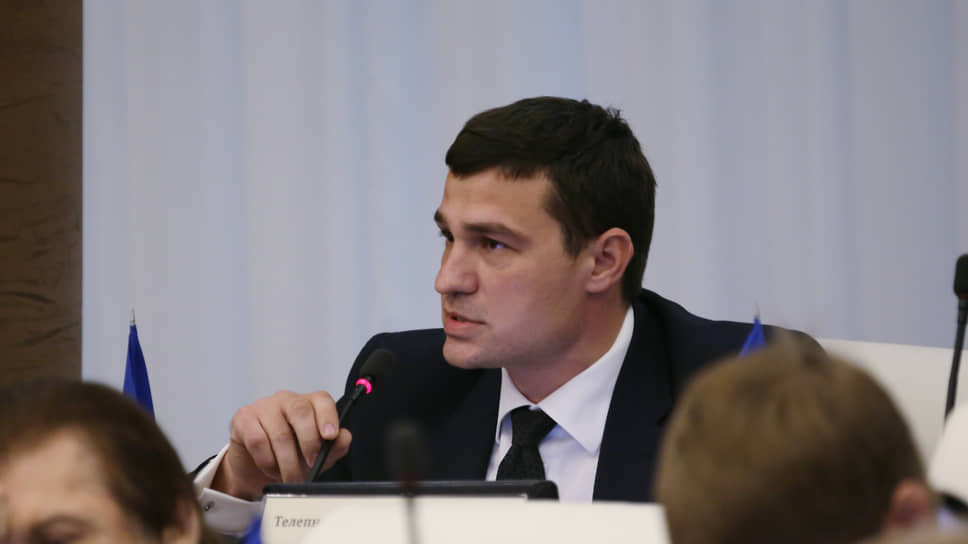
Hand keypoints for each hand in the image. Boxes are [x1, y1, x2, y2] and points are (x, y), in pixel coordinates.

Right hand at [211, 390, 351, 499]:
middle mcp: (288, 399)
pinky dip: (267, 462)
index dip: (328, 417)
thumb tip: (343, 438)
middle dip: (309, 443)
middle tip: (311, 466)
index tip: (331, 436)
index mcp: (310, 403)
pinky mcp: (244, 418)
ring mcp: (264, 406)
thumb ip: (334, 446)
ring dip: (287, 462)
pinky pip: (258, 441)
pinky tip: (272, 469)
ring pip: (280, 433)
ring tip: (291, 477)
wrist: (256, 465)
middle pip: (301, 412)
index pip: (322, 400)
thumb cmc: (292, 453)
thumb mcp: (318, 453)